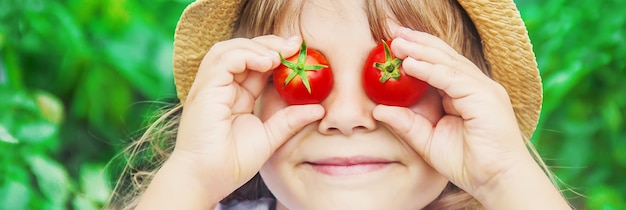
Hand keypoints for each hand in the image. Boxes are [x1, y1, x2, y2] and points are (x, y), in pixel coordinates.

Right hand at [172, 35, 323, 200]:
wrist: (208, 180)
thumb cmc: (232, 163)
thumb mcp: (269, 138)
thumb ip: (290, 121)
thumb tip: (319, 109)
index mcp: (235, 95)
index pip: (255, 64)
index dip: (276, 54)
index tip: (300, 53)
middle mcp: (221, 87)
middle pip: (242, 50)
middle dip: (270, 44)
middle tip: (295, 46)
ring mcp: (211, 86)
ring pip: (230, 49)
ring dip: (257, 46)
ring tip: (280, 56)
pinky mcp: (205, 89)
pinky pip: (223, 59)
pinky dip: (246, 55)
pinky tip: (267, 62)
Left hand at [372, 27, 532, 194]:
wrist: (496, 181)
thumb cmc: (467, 163)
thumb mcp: (428, 141)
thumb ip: (406, 125)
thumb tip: (378, 111)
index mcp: (463, 93)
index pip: (438, 64)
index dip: (416, 50)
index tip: (391, 41)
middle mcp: (474, 85)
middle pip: (443, 55)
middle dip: (416, 41)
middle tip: (391, 30)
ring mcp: (481, 89)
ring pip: (447, 62)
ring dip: (420, 50)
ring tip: (396, 43)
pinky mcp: (484, 96)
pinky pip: (452, 78)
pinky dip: (430, 70)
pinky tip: (410, 64)